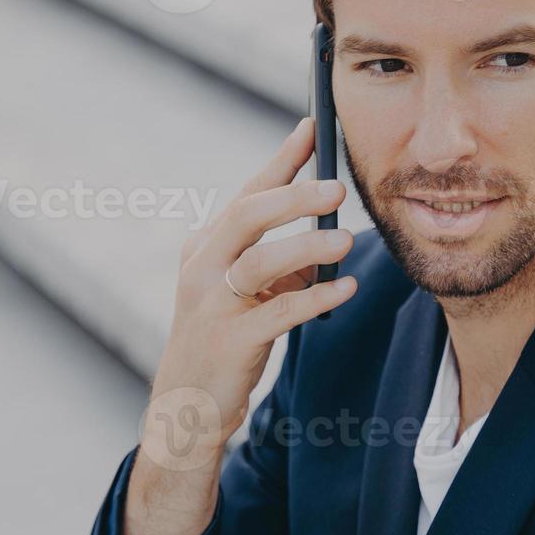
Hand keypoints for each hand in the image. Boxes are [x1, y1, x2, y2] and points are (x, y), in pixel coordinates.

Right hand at [123, 118, 356, 534]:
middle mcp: (202, 266)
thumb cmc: (224, 339)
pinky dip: (314, 300)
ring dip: (306, 248)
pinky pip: (277, 314)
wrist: (186, 407)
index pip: (247, 192)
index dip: (281, 159)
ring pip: (259, 263)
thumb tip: (327, 232)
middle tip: (338, 188)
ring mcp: (211, 305)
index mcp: (206, 246)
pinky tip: (345, 290)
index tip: (313, 127)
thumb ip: (277, 262)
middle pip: (247, 216)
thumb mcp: (243, 291)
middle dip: (294, 196)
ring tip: (347, 243)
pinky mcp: (229, 342)